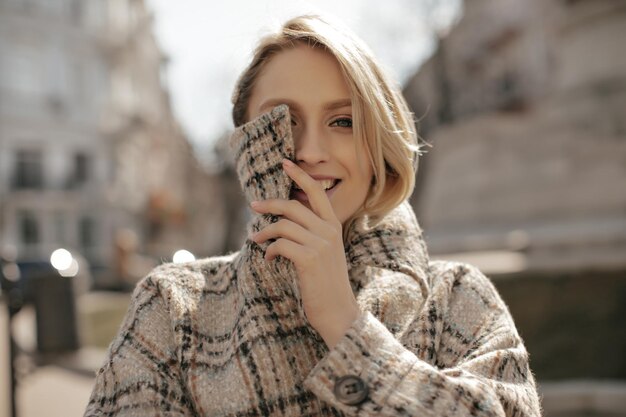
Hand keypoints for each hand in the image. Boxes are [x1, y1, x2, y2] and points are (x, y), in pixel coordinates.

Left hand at [251, 159, 359, 348]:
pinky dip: (269, 250)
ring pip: (283, 225)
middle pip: (293, 206)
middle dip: (270, 203)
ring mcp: (320, 244)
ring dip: (265, 232)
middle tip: (254, 206)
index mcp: (334, 226)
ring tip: (256, 239)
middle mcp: (329, 231)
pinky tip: (269, 259)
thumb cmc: (327, 284)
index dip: (300, 176)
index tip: (285, 163)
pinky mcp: (309, 259)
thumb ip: (313, 235)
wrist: (339, 312)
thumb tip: (285, 222)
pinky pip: (280, 245)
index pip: (316, 192)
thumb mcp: (325, 253)